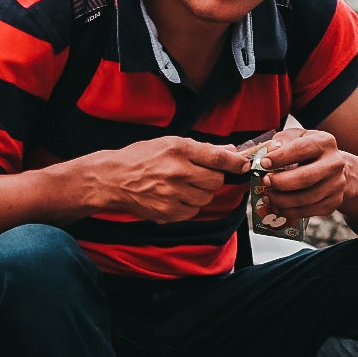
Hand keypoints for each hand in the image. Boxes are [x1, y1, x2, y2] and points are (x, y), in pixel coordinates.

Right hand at [90, 136, 247, 223]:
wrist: (112, 179)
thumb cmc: (140, 158)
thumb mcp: (169, 143)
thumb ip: (201, 149)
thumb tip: (230, 152)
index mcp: (178, 150)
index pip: (217, 158)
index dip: (236, 163)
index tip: (244, 164)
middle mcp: (177, 172)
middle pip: (215, 181)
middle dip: (211, 178)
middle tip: (197, 174)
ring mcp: (172, 194)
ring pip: (205, 198)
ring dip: (199, 193)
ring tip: (181, 186)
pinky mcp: (168, 213)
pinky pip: (193, 212)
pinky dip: (188, 206)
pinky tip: (173, 197)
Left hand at [252, 129, 351, 225]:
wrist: (333, 167)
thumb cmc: (310, 151)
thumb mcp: (298, 137)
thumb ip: (284, 139)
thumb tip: (271, 150)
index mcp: (325, 143)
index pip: (301, 149)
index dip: (280, 157)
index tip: (264, 163)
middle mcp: (334, 164)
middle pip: (305, 178)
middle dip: (280, 182)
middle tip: (265, 181)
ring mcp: (336, 184)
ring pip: (306, 198)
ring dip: (282, 200)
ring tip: (268, 196)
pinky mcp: (333, 201)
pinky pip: (309, 211)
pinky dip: (289, 211)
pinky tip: (278, 207)